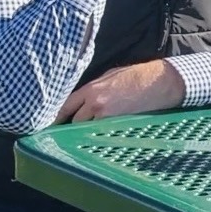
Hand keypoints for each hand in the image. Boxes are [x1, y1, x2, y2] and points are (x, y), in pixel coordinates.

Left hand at [56, 60, 186, 123]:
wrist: (159, 82)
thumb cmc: (136, 76)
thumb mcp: (109, 76)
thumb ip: (92, 88)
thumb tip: (82, 99)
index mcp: (91, 89)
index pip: (65, 106)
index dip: (57, 116)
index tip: (51, 123)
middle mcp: (95, 104)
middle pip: (74, 122)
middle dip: (72, 126)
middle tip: (67, 132)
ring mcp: (107, 116)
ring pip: (87, 130)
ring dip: (85, 131)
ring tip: (84, 134)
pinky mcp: (119, 124)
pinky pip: (102, 133)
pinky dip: (100, 134)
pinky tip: (100, 135)